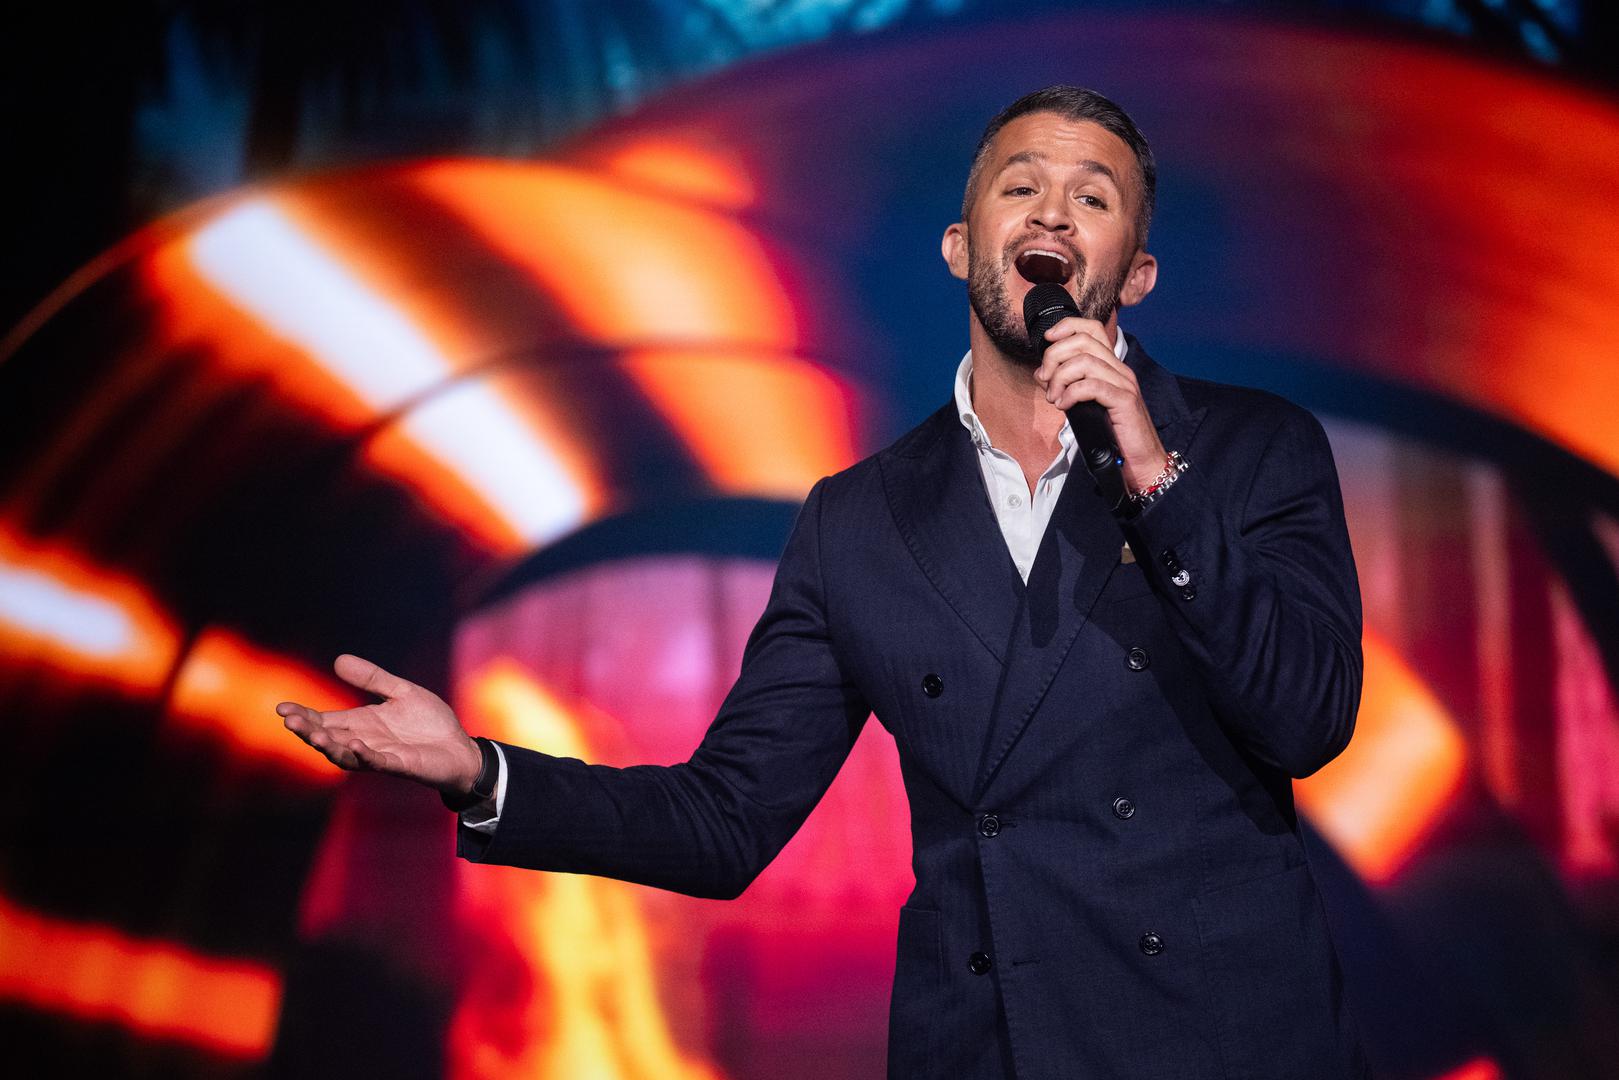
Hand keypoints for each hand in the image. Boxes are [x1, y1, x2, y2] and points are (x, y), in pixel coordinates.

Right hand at [278, 654, 482, 793]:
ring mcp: (381, 755)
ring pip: (346, 754)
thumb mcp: (401, 692)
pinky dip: (365, 755)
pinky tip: (356, 744)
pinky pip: (378, 762)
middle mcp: (365, 740)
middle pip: (328, 738)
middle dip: (308, 731)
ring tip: (315, 735)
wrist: (461, 747)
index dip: (303, 715)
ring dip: (330, 746)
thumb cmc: (431, 723)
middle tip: (289, 720)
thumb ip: (373, 679)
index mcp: (362, 722)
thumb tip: (339, 660)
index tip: (280, 707)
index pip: (324, 720)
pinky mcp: (400, 765)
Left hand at [1033, 317, 1166, 492]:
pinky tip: (1064, 406)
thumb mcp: (1086, 405)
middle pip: (1083, 341)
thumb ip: (1067, 386)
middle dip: (1055, 356)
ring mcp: (1124, 384)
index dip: (1067, 327)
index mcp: (1112, 366)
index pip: (1092, 329)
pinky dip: (1071, 393)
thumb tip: (1042, 373)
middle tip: (1045, 380)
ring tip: (1055, 398)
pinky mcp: (1124, 401)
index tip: (1047, 340)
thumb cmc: (1113, 435)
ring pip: (1084, 362)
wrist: (1141, 461)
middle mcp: (1120, 369)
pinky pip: (1091, 386)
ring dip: (1060, 378)